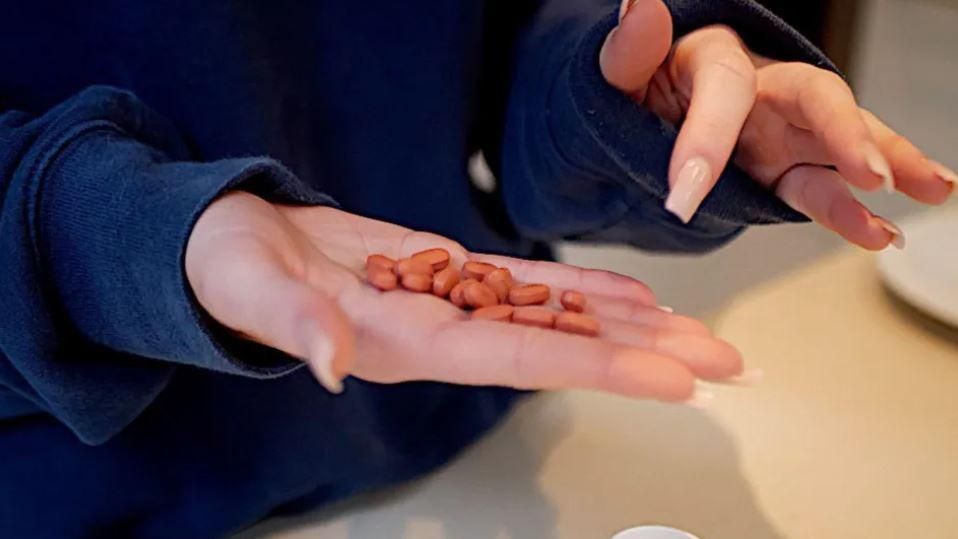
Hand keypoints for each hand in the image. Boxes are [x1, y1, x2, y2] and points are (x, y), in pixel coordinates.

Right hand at [186, 192, 744, 400]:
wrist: (238, 243)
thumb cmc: (234, 268)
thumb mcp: (252, 288)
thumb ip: (296, 326)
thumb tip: (330, 365)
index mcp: (408, 343)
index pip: (520, 361)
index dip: (600, 369)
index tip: (673, 380)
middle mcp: (447, 334)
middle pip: (563, 347)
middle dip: (648, 357)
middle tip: (728, 365)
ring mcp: (455, 306)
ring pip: (559, 318)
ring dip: (633, 326)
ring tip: (701, 335)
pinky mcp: (452, 273)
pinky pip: (530, 286)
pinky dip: (585, 293)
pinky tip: (633, 300)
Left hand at [600, 0, 956, 248]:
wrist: (643, 121)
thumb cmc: (637, 92)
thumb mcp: (621, 74)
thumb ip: (631, 50)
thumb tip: (638, 3)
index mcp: (716, 59)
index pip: (725, 90)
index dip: (707, 139)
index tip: (681, 197)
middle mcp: (763, 89)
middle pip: (818, 97)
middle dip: (847, 134)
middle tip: (872, 174)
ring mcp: (782, 130)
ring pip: (843, 141)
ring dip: (886, 164)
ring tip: (931, 190)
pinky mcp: (786, 168)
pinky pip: (821, 187)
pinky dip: (852, 212)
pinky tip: (881, 233)